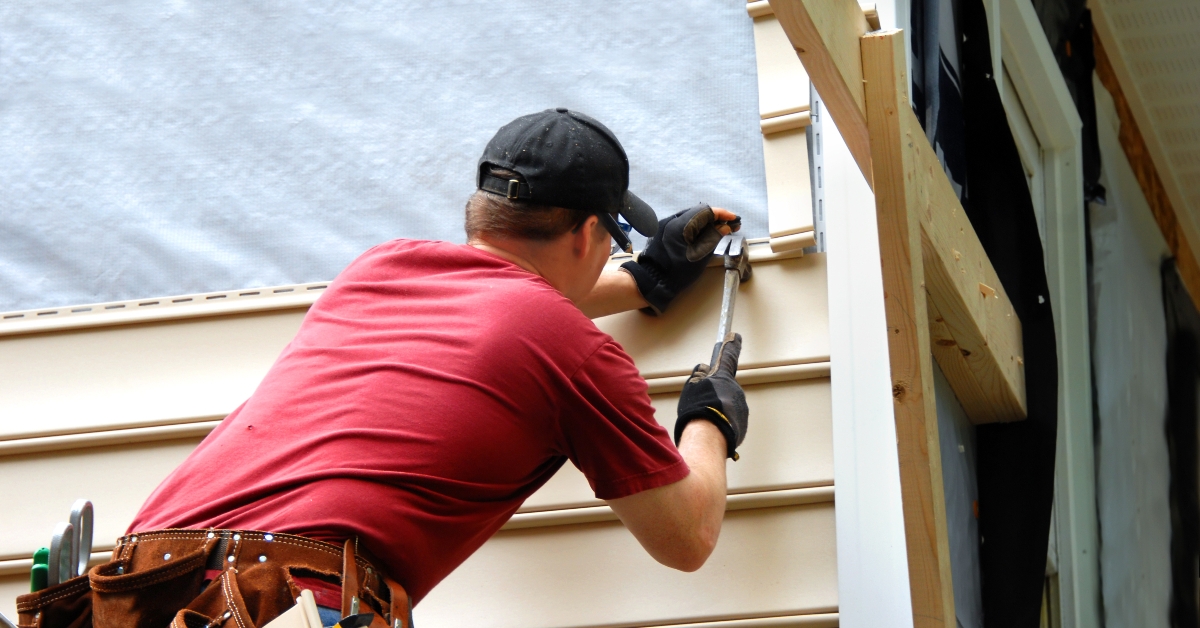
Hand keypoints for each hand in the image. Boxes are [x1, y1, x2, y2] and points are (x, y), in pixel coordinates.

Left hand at [619, 205, 740, 314]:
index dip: (722, 214)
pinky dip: (696, 226)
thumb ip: (713, 238)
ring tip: (720, 229)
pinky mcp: (664, 230)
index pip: (706, 211)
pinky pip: (684, 223)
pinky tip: (705, 233)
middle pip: (698, 212)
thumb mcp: (700, 255)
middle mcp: (672, 219)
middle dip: (715, 218)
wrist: (653, 280)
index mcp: (681, 225)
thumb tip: (724, 226)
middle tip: (730, 225)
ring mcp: (666, 224)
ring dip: (706, 222)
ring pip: (691, 217)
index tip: (734, 219)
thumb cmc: (678, 272)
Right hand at [674, 333, 748, 459]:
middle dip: (716, 393)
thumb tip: (703, 369)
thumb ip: (699, 375)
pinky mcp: (741, 424)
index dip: (731, 346)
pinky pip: (730, 419)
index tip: (735, 337)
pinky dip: (722, 422)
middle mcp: (736, 390)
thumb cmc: (699, 410)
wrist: (709, 437)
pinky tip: (712, 428)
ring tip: (705, 418)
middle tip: (703, 402)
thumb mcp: (692, 386)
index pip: (728, 357)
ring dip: (718, 409)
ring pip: (728, 404)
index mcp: (723, 377)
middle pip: (725, 387)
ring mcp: (741, 408)